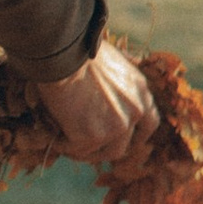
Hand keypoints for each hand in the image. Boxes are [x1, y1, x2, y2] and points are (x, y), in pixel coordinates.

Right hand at [39, 42, 158, 174]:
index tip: (124, 141)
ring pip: (101, 153)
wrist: (64, 54)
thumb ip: (116, 84)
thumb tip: (103, 94)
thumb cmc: (78, 51)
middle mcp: (134, 111)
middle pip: (125, 145)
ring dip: (85, 151)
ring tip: (66, 144)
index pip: (149, 123)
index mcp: (141, 91)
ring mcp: (116, 126)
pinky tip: (53, 137)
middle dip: (106, 148)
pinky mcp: (93, 137)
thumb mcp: (111, 62)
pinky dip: (64, 145)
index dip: (136, 135)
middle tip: (88, 147)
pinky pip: (77, 150)